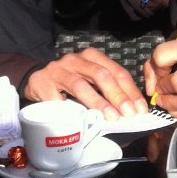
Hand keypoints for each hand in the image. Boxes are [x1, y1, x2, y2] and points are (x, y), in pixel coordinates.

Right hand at [23, 47, 147, 120]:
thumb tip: (129, 112)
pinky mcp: (41, 81)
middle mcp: (75, 59)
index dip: (130, 90)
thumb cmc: (69, 84)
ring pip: (80, 84)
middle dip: (117, 95)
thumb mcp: (90, 81)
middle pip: (100, 75)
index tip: (140, 109)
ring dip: (97, 102)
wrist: (36, 80)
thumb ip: (106, 91)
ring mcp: (58, 69)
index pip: (116, 71)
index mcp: (91, 57)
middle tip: (128, 114)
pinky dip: (68, 110)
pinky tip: (76, 120)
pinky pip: (57, 98)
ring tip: (110, 117)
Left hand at [142, 32, 176, 115]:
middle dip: (163, 90)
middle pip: (176, 84)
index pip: (161, 58)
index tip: (160, 72)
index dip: (156, 69)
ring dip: (171, 105)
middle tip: (161, 91)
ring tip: (166, 102)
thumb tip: (150, 91)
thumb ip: (154, 65)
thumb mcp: (173, 47)